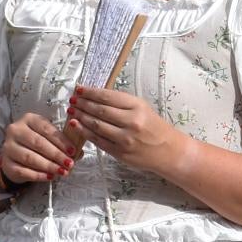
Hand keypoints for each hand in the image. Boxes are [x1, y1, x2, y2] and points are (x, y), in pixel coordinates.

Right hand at [0, 111, 77, 186]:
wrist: (15, 156)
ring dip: (49, 166)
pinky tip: (49, 177)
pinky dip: (38, 175)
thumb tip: (78, 152)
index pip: (46, 129)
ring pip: (30, 157)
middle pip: (38, 143)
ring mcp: (8, 147)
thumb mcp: (48, 137)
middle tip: (69, 163)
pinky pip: (23, 171)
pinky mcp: (6, 163)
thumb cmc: (35, 144)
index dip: (61, 140)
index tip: (73, 150)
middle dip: (56, 154)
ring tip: (62, 171)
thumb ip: (62, 142)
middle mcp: (16, 131)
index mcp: (29, 119)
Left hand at [68, 86, 190, 178]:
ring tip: (72, 110)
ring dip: (81, 117)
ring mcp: (125, 138)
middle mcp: (132, 121)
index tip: (79, 89)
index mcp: (137, 106)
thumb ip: (121, 103)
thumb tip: (95, 96)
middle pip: (99, 110)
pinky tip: (76, 125)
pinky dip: (85, 132)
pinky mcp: (120, 152)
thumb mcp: (142, 108)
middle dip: (82, 103)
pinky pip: (98, 140)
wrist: (169, 151)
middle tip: (72, 99)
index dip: (90, 92)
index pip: (107, 96)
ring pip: (96, 125)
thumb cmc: (155, 127)